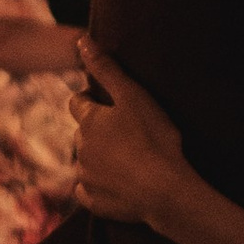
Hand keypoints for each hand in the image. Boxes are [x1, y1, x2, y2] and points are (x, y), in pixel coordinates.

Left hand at [73, 35, 188, 226]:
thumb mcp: (133, 96)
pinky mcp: (94, 202)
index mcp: (88, 122)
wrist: (165, 191)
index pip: (78, 103)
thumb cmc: (154, 139)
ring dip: (99, 159)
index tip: (108, 103)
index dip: (91, 99)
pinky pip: (88, 192)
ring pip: (85, 162)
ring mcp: (86, 177)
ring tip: (127, 161)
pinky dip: (98, 188)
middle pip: (82, 134)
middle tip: (125, 133)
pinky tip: (116, 186)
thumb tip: (81, 41)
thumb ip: (106, 69)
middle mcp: (80, 148)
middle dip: (97, 131)